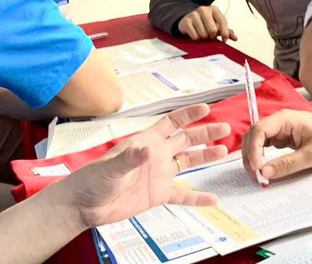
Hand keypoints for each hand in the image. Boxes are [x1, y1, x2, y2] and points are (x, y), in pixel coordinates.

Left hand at [66, 103, 231, 227]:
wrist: (85, 204)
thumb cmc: (93, 179)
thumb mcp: (112, 167)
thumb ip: (131, 158)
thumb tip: (148, 149)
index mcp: (146, 142)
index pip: (171, 123)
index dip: (188, 114)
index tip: (206, 108)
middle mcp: (156, 156)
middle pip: (186, 140)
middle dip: (206, 133)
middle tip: (226, 129)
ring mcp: (158, 175)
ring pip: (188, 163)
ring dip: (206, 157)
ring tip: (224, 151)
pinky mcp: (158, 195)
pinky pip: (183, 195)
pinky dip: (198, 197)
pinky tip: (213, 199)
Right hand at [178, 6, 237, 41]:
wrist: (188, 20)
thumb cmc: (206, 24)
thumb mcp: (216, 25)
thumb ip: (226, 31)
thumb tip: (235, 38)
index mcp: (214, 9)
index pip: (223, 21)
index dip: (225, 33)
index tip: (224, 40)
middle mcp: (203, 9)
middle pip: (213, 30)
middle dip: (212, 36)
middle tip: (210, 36)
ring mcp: (193, 14)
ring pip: (203, 34)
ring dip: (204, 38)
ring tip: (202, 34)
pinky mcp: (186, 21)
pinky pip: (195, 36)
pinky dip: (196, 39)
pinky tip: (195, 34)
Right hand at [243, 110, 311, 181]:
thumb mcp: (311, 155)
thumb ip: (287, 164)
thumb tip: (265, 172)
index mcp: (284, 119)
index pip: (259, 131)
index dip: (253, 150)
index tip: (257, 169)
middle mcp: (279, 121)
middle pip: (253, 135)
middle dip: (250, 155)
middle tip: (255, 176)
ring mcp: (280, 128)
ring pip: (257, 141)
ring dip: (254, 157)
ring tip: (258, 175)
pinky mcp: (282, 136)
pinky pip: (265, 145)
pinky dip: (262, 157)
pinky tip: (264, 168)